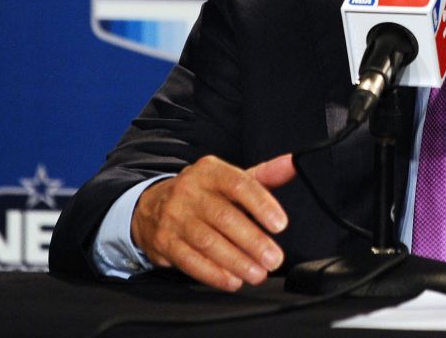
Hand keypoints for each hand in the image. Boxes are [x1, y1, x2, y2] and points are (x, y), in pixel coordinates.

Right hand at [130, 154, 294, 290]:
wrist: (151, 206)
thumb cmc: (203, 193)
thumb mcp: (231, 178)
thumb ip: (265, 175)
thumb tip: (294, 164)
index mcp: (210, 171)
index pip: (239, 184)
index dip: (261, 204)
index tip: (281, 225)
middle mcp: (190, 191)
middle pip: (225, 217)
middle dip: (253, 241)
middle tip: (274, 259)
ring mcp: (175, 216)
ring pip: (208, 241)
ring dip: (236, 261)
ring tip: (258, 274)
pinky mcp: (164, 242)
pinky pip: (190, 260)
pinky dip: (213, 274)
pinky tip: (232, 280)